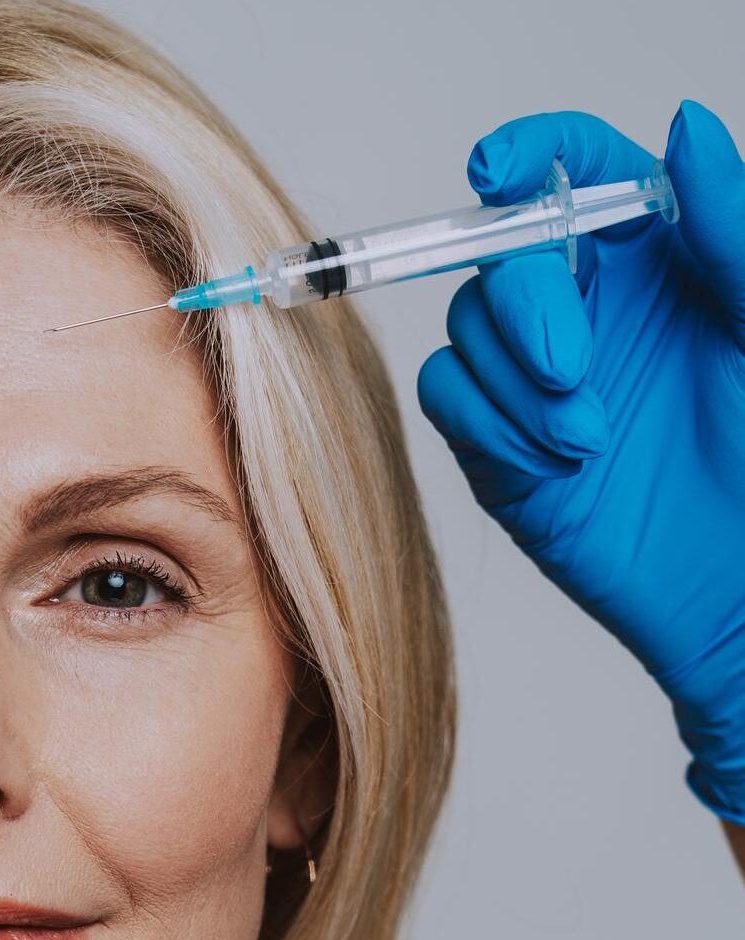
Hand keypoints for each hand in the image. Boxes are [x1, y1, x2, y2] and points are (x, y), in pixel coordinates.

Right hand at [417, 101, 744, 824]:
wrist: (738, 588)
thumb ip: (730, 228)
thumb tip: (682, 127)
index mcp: (654, 262)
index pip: (576, 169)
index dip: (532, 152)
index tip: (500, 169)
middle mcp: (585, 310)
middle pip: (500, 255)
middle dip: (525, 305)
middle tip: (575, 365)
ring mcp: (534, 382)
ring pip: (464, 330)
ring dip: (515, 384)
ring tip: (586, 439)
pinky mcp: (497, 447)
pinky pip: (446, 400)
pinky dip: (487, 426)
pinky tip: (554, 466)